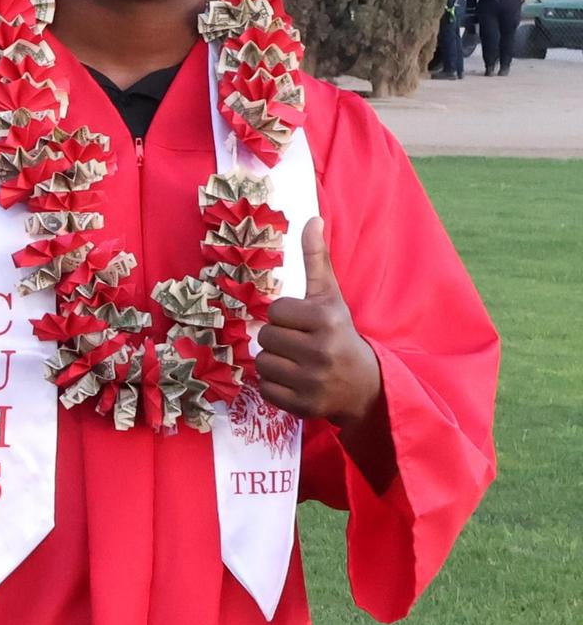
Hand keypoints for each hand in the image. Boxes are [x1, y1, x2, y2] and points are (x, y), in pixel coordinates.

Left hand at [257, 218, 381, 425]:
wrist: (364, 385)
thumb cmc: (340, 334)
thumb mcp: (331, 297)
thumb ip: (317, 260)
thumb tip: (311, 218)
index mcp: (326, 320)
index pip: (276, 311)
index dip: (286, 316)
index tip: (304, 324)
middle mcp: (320, 351)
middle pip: (265, 337)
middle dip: (278, 339)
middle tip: (300, 345)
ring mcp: (312, 381)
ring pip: (261, 363)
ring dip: (274, 362)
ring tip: (297, 363)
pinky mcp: (303, 406)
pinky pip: (265, 389)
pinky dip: (275, 386)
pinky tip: (296, 381)